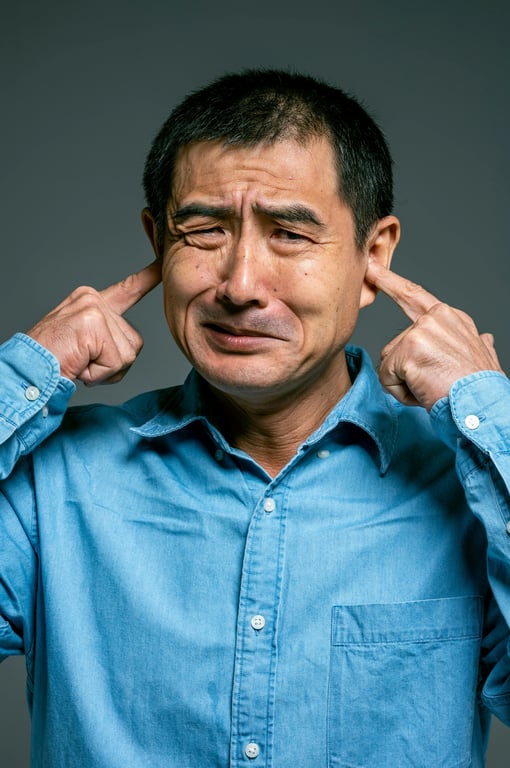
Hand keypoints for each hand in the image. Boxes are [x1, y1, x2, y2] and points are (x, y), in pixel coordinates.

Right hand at [27, 260, 161, 384]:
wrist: (27, 371)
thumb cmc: (53, 361)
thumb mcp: (83, 344)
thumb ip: (107, 338)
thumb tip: (128, 349)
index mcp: (91, 301)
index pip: (127, 290)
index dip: (147, 279)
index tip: (162, 266)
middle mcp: (93, 299)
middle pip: (133, 342)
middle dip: (113, 363)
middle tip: (82, 361)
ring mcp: (93, 309)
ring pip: (128, 354)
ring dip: (105, 370)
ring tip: (78, 362)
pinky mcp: (93, 324)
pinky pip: (116, 363)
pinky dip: (99, 375)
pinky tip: (79, 365)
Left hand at [365, 260, 503, 409]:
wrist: (482, 405)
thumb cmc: (480, 388)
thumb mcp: (484, 357)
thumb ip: (478, 343)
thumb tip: (485, 338)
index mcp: (452, 318)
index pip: (415, 296)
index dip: (391, 282)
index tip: (371, 267)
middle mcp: (436, 318)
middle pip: (396, 345)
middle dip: (395, 361)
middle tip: (394, 327)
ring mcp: (421, 331)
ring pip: (389, 363)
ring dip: (404, 383)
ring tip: (431, 388)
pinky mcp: (408, 349)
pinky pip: (387, 377)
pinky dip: (400, 392)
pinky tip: (422, 393)